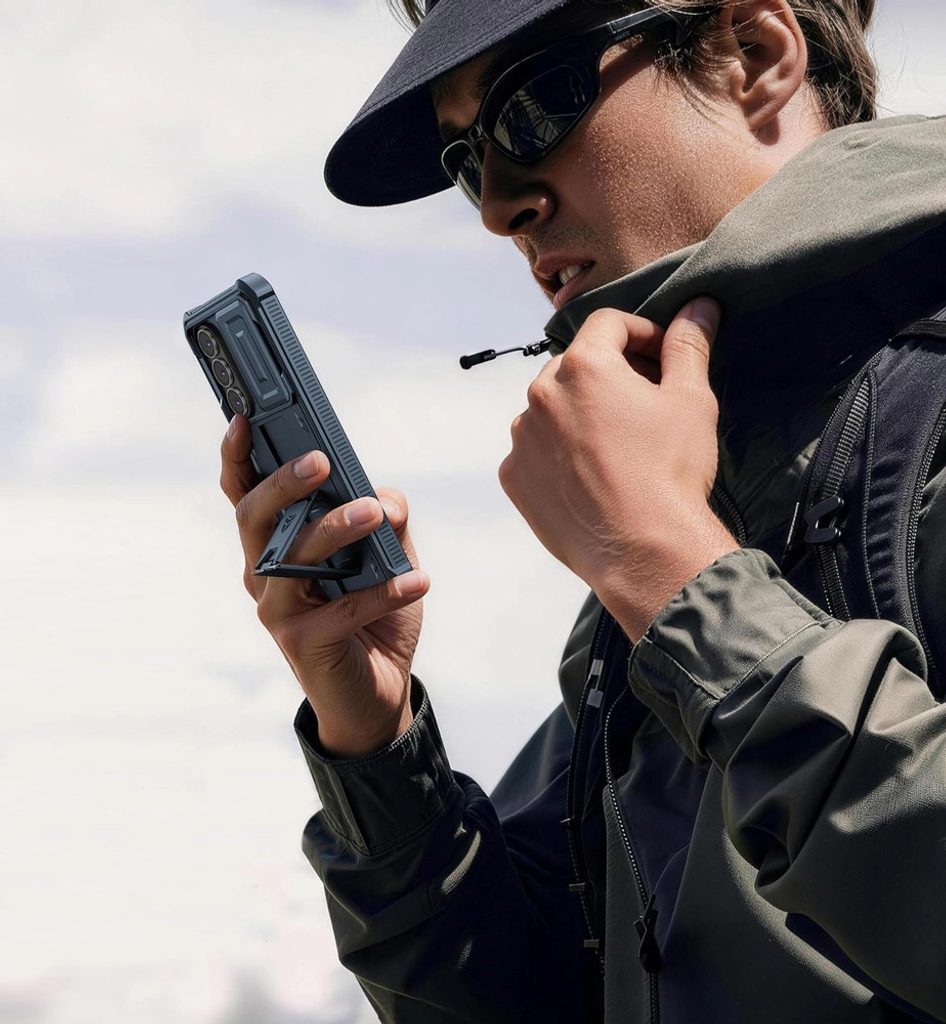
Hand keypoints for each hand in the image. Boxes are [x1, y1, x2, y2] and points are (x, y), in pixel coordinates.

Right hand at [220, 415, 429, 757]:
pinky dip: (383, 592)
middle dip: (284, 483)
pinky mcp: (301, 643)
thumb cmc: (373, 614)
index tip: (244, 418)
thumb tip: (384, 500)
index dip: (237, 457)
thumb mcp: (386, 556)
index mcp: (275, 544)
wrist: (379, 692)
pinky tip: (419, 581)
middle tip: (321, 461)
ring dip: (334, 529)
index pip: (245, 494)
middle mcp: (263, 574)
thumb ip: (385, 519)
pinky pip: (341, 610)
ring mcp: (277, 610)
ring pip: (292, 558)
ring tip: (376, 513)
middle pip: (255, 516)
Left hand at [498, 298, 739, 641]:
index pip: (608, 324)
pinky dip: (558, 453)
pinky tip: (592, 476)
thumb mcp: (690, 400)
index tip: (662, 356)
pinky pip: (534, 451)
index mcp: (583, 366)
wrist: (642, 551)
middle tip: (645, 402)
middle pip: (576, 366)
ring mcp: (521, 439)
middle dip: (611, 374)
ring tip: (618, 445)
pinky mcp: (514, 478)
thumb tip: (698, 308)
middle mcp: (540, 395)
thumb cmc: (670, 472)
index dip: (641, 333)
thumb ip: (688, 346)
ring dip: (579, 414)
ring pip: (551, 409)